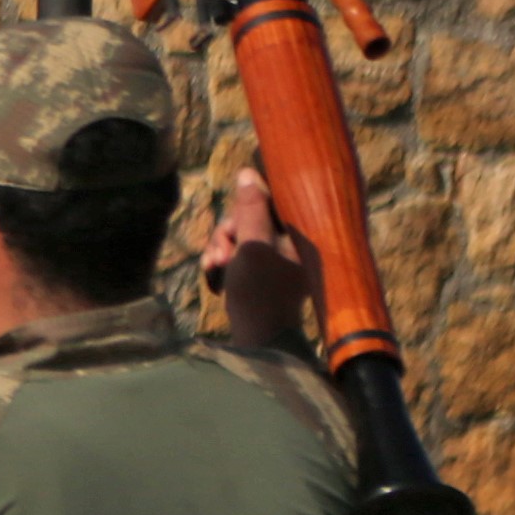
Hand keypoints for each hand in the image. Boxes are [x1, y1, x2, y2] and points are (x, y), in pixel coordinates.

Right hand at [202, 164, 322, 350]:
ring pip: (242, 236)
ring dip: (221, 248)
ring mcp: (283, 260)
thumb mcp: (251, 244)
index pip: (270, 201)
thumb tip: (248, 173)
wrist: (260, 341)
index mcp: (301, 234)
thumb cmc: (259, 293)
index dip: (243, 209)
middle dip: (227, 234)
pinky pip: (241, 254)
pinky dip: (225, 262)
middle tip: (218, 257)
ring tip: (213, 269)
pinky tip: (214, 276)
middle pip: (251, 218)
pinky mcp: (268, 274)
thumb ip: (250, 208)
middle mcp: (296, 244)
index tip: (231, 227)